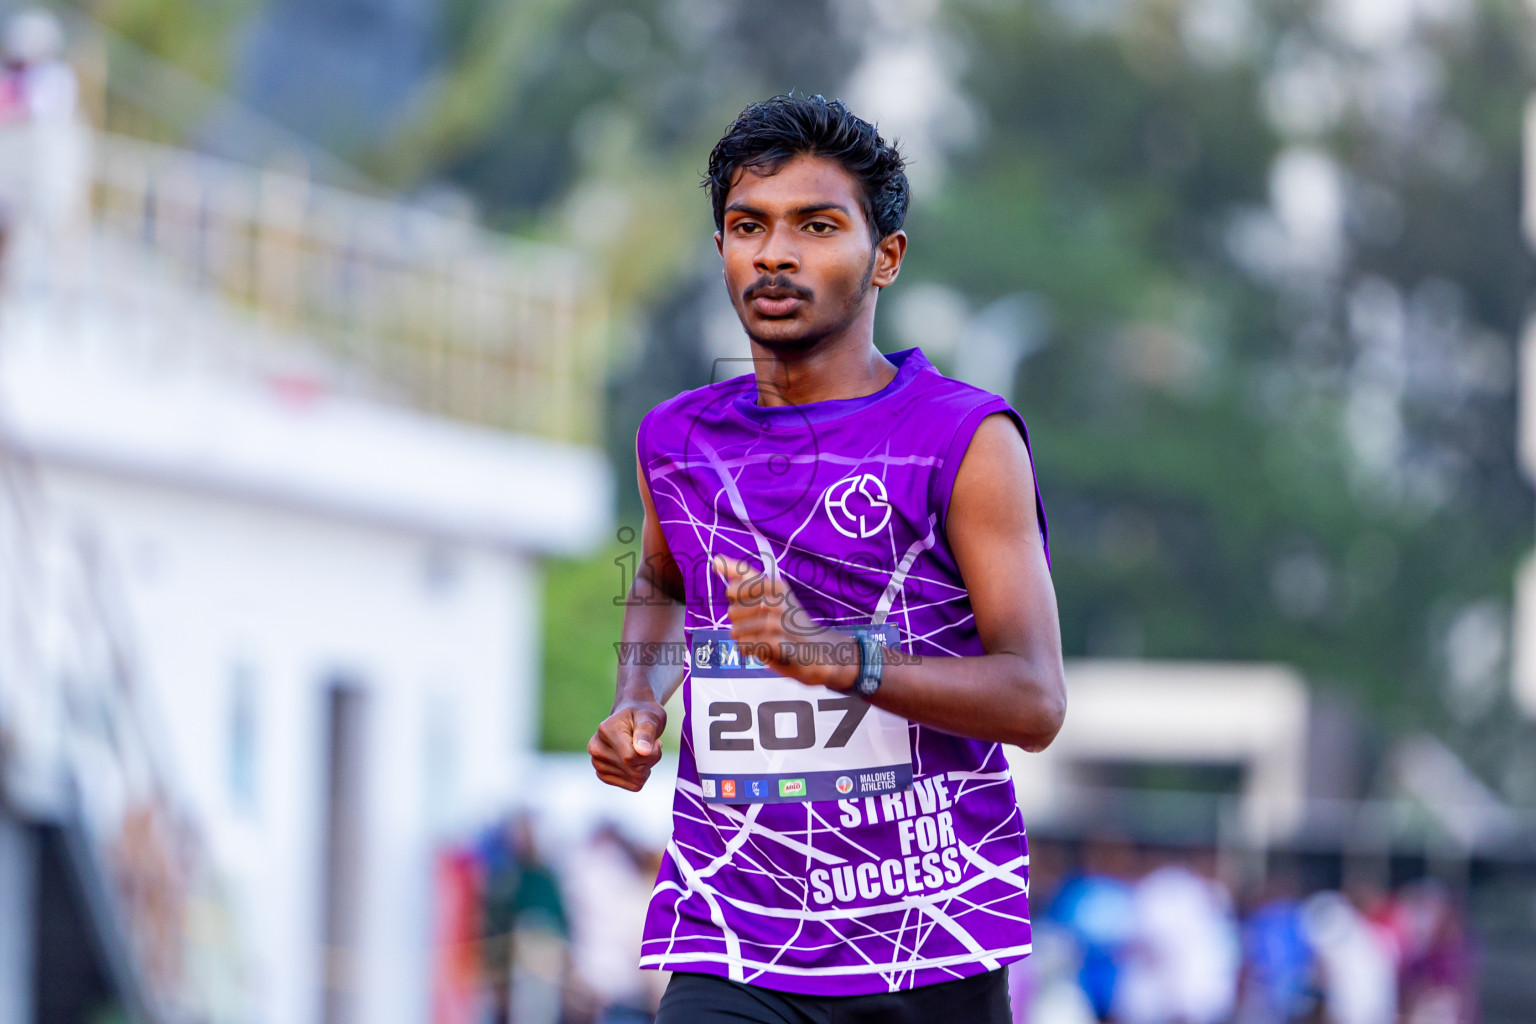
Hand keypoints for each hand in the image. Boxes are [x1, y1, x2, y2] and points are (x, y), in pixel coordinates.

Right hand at [588, 701, 666, 790]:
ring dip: (646, 767)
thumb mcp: (649, 717)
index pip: (631, 757)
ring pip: (635, 780)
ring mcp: (597, 763)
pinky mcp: (604, 775)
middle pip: (634, 770)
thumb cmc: (643, 715)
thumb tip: (643, 750)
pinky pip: (634, 785)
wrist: (632, 718)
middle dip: (650, 760)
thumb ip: (646, 732)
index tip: (656, 741)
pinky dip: (641, 775)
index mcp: (605, 731)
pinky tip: (637, 761)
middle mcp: (596, 748)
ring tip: (641, 750)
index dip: (652, 753)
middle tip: (649, 745)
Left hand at [711, 553, 858, 690]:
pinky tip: (759, 649)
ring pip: (737, 631)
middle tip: (756, 628)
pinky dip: (750, 650)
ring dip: (744, 640)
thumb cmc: (790, 623)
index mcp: (775, 585)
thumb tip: (715, 559)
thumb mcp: (771, 594)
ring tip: (756, 640)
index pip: (738, 582)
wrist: (822, 651)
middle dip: (739, 623)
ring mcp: (780, 621)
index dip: (737, 598)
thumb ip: (744, 577)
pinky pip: (747, 646)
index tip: (748, 604)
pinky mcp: (781, 642)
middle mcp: (777, 600)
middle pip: (732, 611)